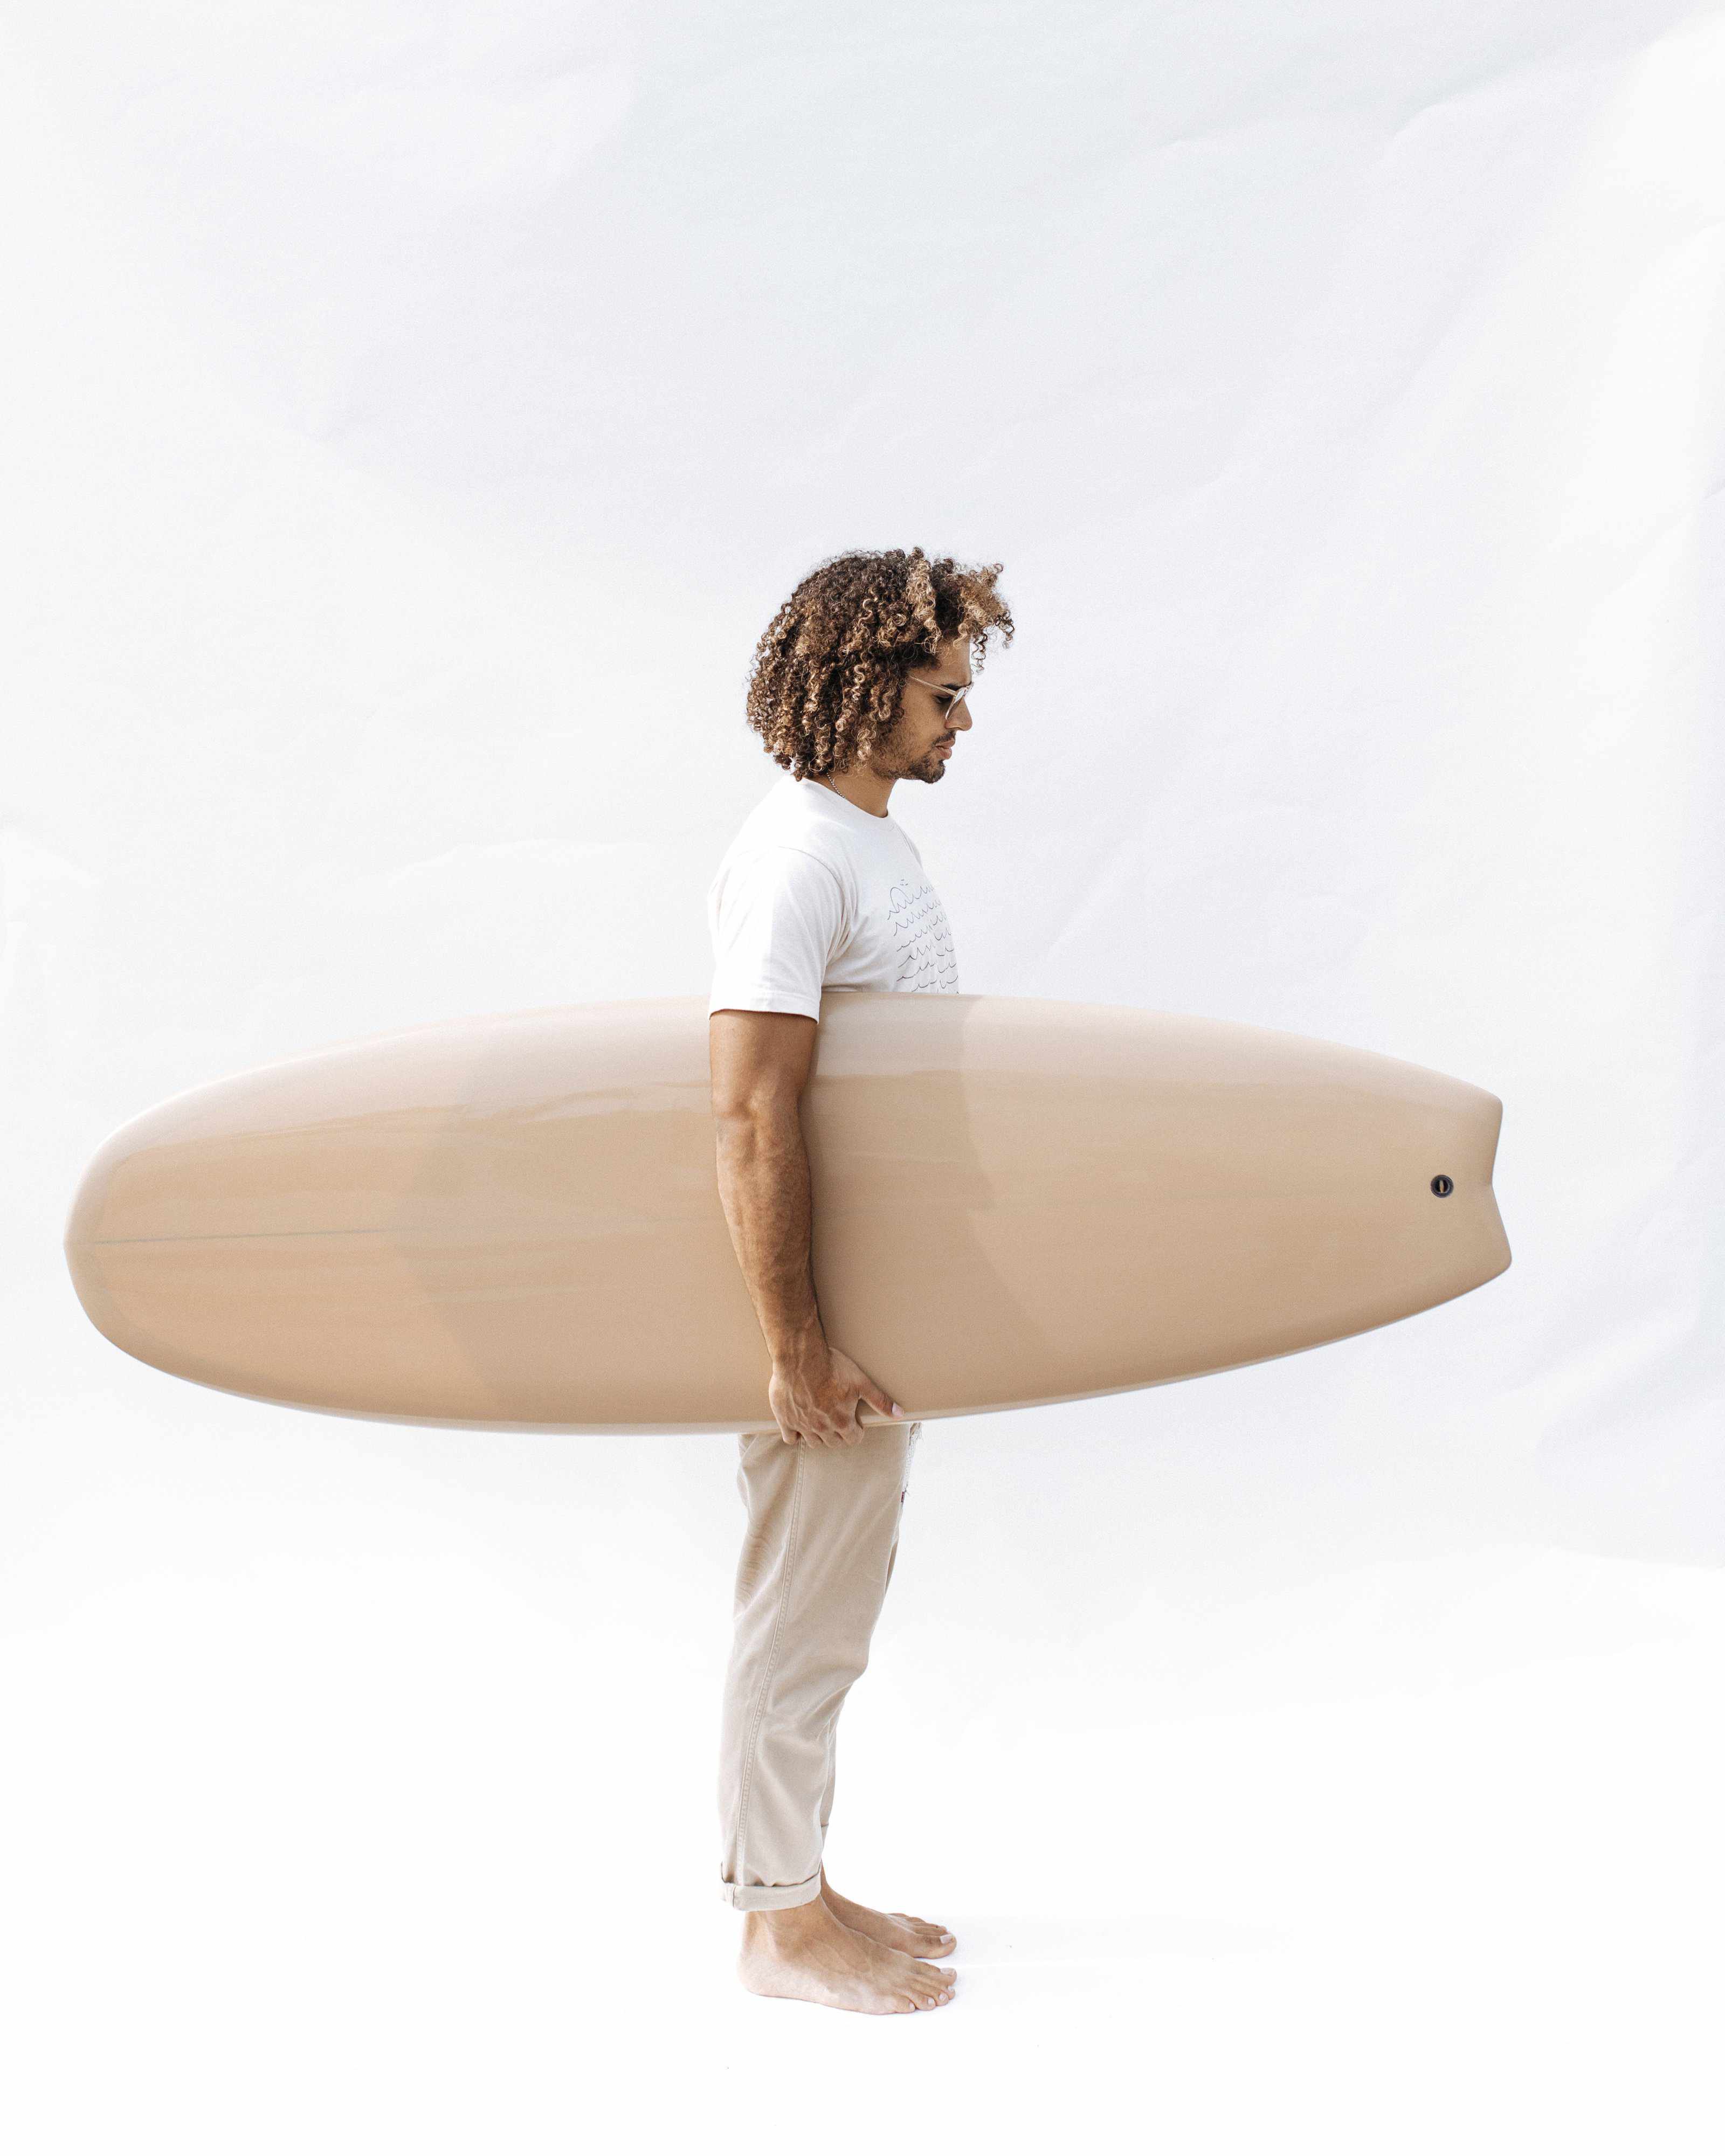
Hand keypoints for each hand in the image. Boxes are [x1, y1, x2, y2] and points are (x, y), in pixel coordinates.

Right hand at [768, 1340, 901, 1448]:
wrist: (801, 1358)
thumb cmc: (832, 1367)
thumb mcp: (861, 1382)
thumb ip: (880, 1400)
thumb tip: (899, 1413)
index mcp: (841, 1421)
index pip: (852, 1439)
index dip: (856, 1432)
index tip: (855, 1424)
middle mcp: (822, 1428)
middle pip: (833, 1443)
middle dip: (839, 1435)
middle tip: (839, 1423)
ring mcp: (802, 1425)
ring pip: (813, 1442)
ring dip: (819, 1436)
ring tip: (821, 1424)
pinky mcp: (785, 1419)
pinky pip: (790, 1438)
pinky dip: (795, 1436)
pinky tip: (799, 1426)